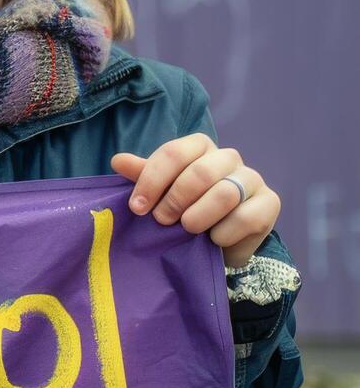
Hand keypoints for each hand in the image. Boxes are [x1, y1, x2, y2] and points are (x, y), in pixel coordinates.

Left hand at [112, 134, 278, 267]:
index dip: (152, 180)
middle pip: (199, 172)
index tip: (137, 207)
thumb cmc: (185, 208)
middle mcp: (228, 157)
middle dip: (174, 201)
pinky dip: (223, 234)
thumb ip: (142, 175)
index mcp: (199, 147)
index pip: (174, 152)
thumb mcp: (161, 191)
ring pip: (224, 194)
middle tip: (161, 220)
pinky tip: (213, 240)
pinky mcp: (270, 203)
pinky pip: (246, 217)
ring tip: (187, 229)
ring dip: (198, 217)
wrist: (218, 239)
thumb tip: (118, 160)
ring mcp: (252, 179)